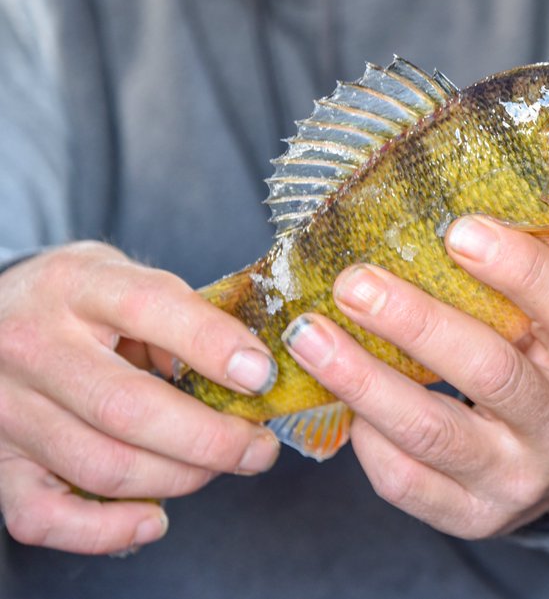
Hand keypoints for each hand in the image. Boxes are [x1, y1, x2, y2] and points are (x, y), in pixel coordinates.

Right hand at [0, 242, 280, 554]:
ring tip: (220, 468)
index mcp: (76, 284)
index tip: (263, 376)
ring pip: (102, 466)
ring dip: (179, 479)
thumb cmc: (74, 302)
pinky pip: (43, 517)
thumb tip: (248, 373)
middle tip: (258, 447)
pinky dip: (106, 530)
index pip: (149, 307)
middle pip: (129, 408)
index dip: (214, 345)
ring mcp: (8, 409)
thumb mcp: (122, 278)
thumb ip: (180, 315)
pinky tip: (153, 519)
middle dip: (212, 438)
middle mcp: (33, 344)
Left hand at [282, 215, 548, 538]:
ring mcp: (517, 479)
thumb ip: (539, 268)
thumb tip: (476, 183)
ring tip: (308, 335)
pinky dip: (365, 436)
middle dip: (415, 323)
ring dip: (363, 381)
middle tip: (353, 281)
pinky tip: (335, 396)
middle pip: (490, 373)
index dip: (518, 269)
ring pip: (433, 432)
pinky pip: (405, 481)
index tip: (457, 228)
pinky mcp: (472, 517)